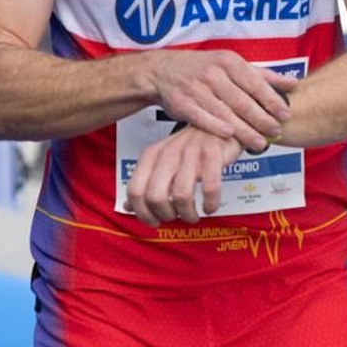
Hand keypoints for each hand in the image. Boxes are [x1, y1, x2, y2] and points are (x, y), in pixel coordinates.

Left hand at [124, 127, 244, 225]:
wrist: (218, 124)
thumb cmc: (189, 148)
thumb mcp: (161, 161)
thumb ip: (144, 183)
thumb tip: (128, 207)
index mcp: (151, 155)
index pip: (135, 191)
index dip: (143, 213)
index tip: (154, 222)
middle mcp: (168, 153)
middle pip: (155, 197)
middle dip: (165, 215)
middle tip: (175, 217)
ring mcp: (190, 153)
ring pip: (181, 195)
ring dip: (187, 213)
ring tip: (193, 216)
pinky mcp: (212, 155)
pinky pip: (210, 188)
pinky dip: (210, 204)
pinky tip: (209, 207)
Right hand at [147, 49, 295, 148]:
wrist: (163, 70)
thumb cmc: (204, 69)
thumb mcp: (232, 64)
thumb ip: (262, 75)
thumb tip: (293, 84)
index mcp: (229, 62)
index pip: (255, 83)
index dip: (272, 100)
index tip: (286, 114)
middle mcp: (213, 73)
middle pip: (242, 100)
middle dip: (261, 119)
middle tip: (276, 132)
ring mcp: (196, 87)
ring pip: (224, 112)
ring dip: (243, 129)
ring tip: (259, 142)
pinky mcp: (182, 102)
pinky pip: (201, 117)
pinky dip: (216, 127)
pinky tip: (230, 136)